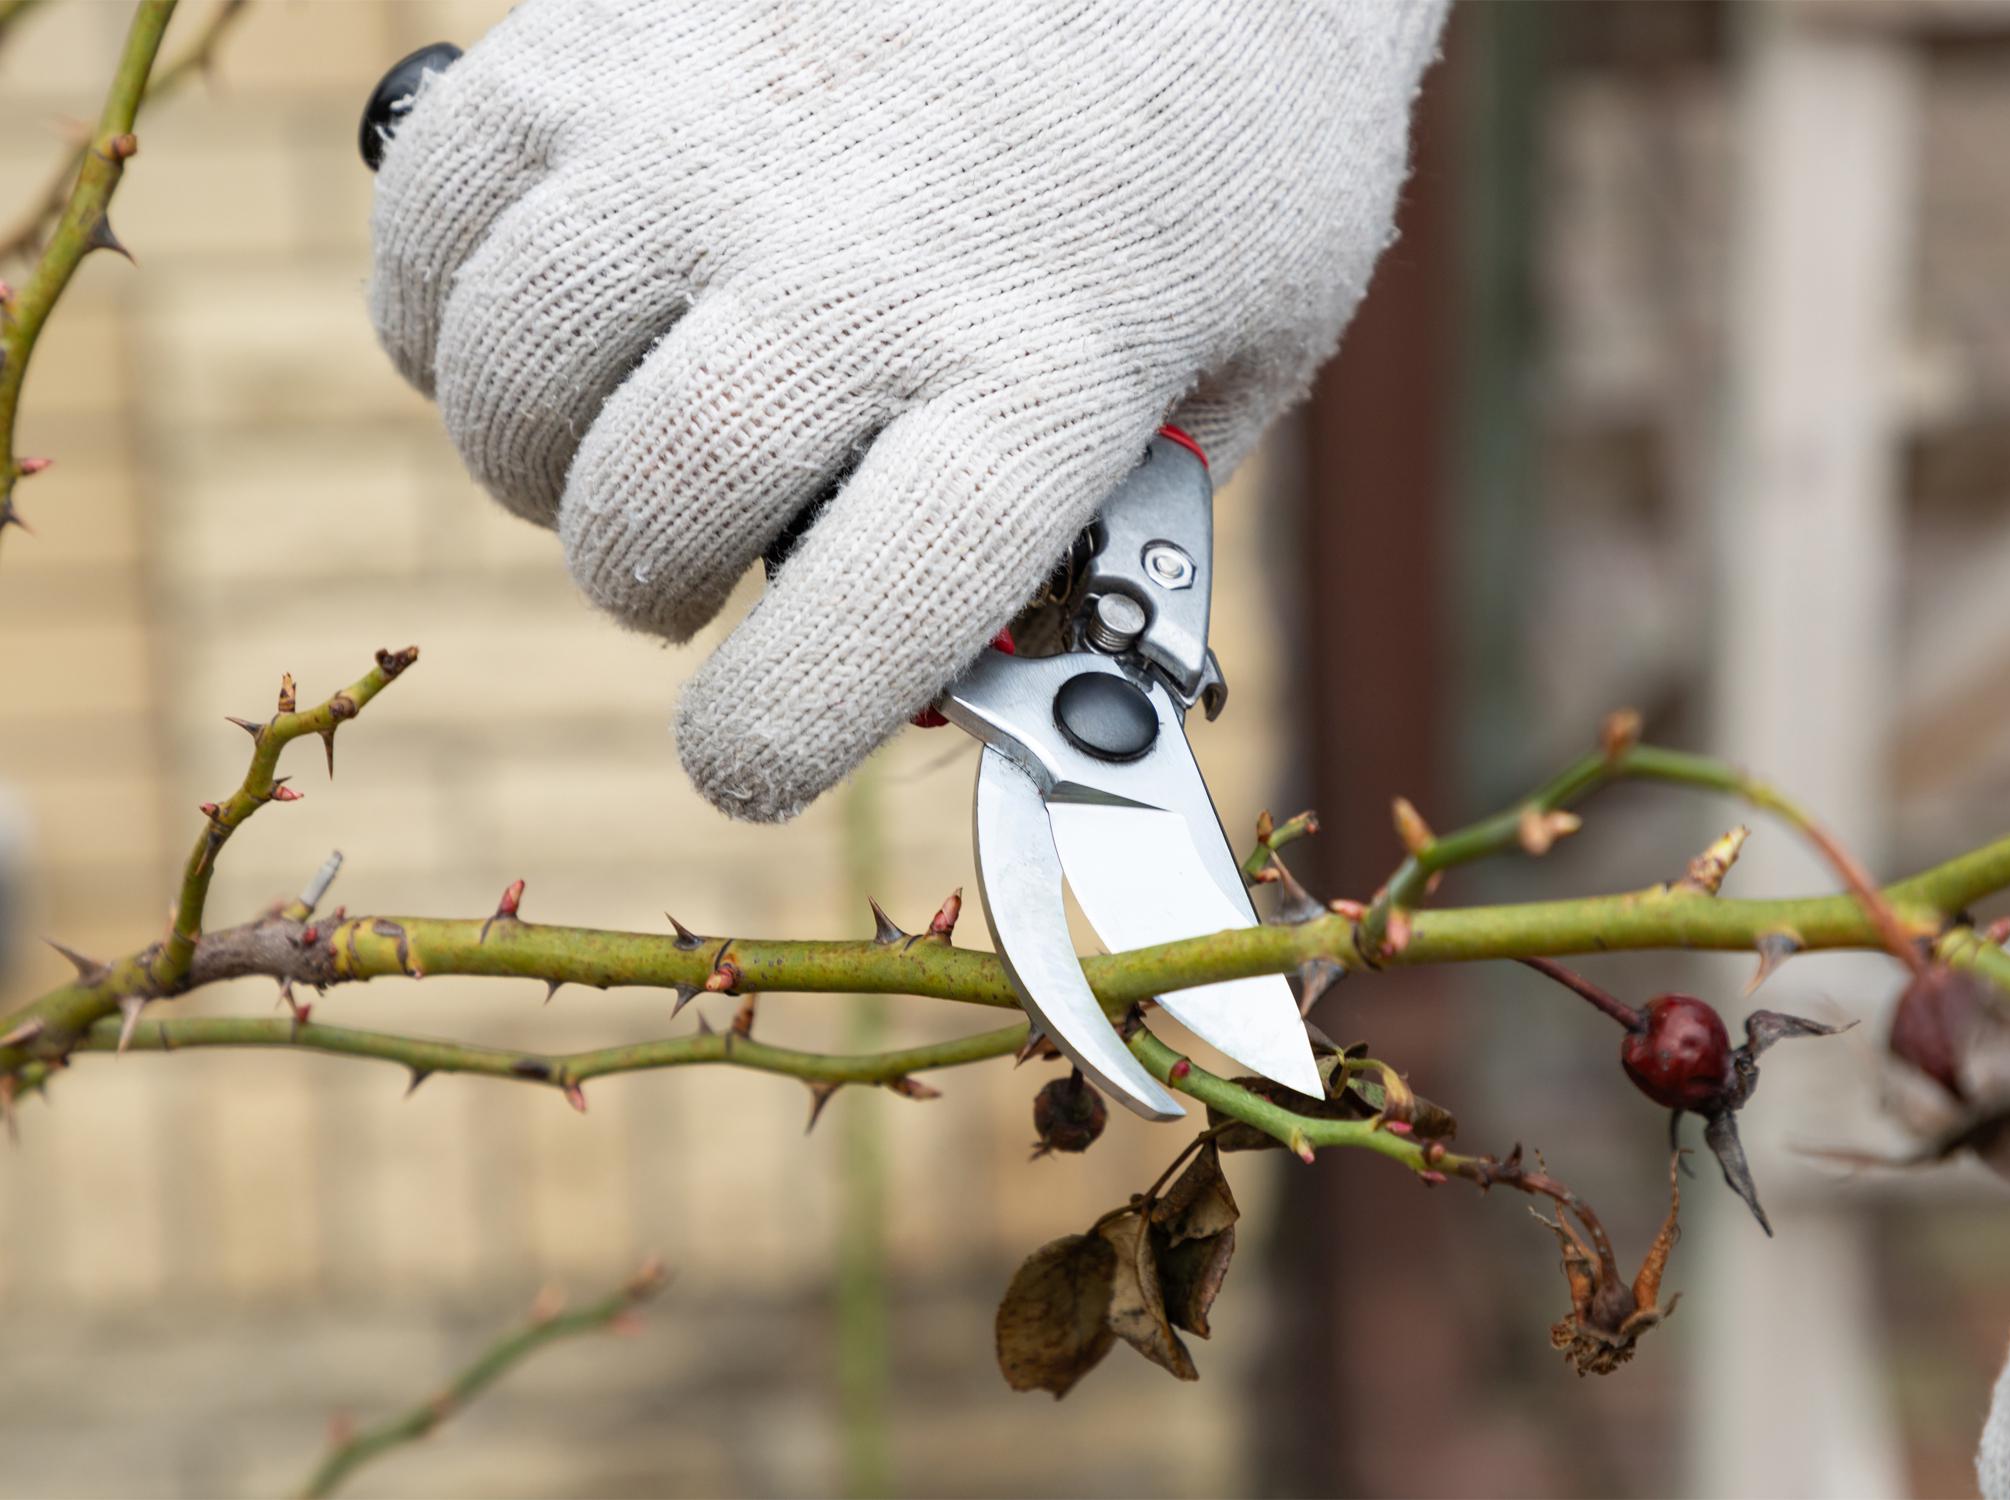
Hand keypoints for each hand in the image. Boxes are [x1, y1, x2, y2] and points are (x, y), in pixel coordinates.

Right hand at [369, 0, 1448, 820]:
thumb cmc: (1222, 145)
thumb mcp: (1245, 362)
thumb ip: (1113, 525)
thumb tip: (956, 668)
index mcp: (1045, 369)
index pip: (850, 628)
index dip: (762, 740)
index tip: (739, 754)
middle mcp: (864, 256)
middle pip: (651, 508)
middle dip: (643, 589)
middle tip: (686, 568)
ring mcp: (717, 128)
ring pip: (517, 378)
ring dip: (538, 464)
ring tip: (618, 441)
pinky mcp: (618, 26)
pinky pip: (435, 218)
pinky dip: (444, 310)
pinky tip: (540, 321)